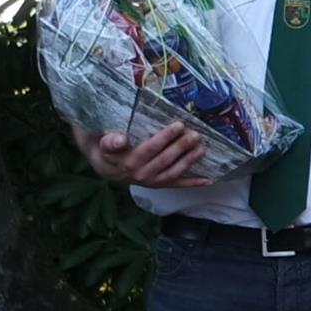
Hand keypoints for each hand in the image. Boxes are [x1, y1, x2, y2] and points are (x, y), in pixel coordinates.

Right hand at [73, 121, 210, 188]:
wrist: (105, 167)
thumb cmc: (106, 148)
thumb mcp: (101, 141)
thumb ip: (109, 140)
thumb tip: (121, 139)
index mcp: (126, 161)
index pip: (149, 148)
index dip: (165, 137)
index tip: (178, 125)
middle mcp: (138, 173)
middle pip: (164, 159)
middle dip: (181, 146)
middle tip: (195, 133)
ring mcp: (150, 181)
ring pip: (173, 171)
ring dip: (189, 160)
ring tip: (202, 148)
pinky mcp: (158, 185)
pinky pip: (176, 184)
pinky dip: (193, 183)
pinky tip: (209, 180)